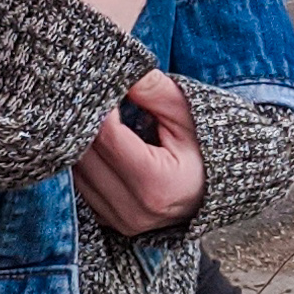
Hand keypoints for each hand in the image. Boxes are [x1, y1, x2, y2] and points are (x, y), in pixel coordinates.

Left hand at [71, 71, 204, 235]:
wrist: (216, 190)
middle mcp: (134, 210)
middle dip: (86, 123)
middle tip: (93, 97)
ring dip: (81, 143)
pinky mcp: (111, 223)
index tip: (102, 84)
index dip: (100, 107)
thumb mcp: (186, 113)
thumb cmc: (206, 149)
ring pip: (77, 174)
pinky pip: (81, 189)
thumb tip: (118, 69)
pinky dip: (84, 165)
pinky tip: (97, 145)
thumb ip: (153, 90)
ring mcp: (121, 222)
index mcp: (157, 184)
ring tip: (97, 119)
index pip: (108, 138)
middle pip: (86, 156)